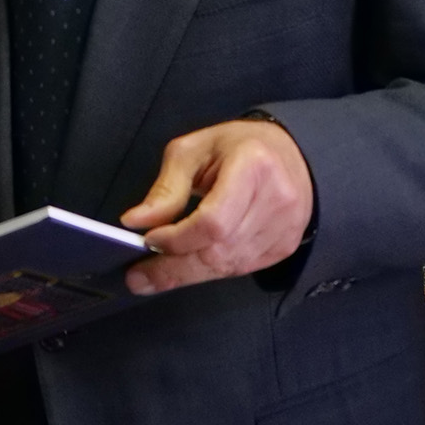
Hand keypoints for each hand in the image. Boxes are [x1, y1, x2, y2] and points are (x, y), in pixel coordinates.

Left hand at [119, 120, 313, 293]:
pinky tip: (187, 267)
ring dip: (187, 274)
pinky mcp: (283, 247)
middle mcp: (276, 201)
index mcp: (253, 166)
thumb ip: (166, 189)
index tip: (148, 240)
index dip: (178, 238)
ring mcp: (284, 228)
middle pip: (219, 251)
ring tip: (154, 275)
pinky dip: (209, 271)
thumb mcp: (192, 151)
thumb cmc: (235, 147)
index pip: (214, 221)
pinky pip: (239, 269)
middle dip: (173, 269)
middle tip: (138, 277)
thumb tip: (135, 222)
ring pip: (227, 267)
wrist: (289, 154)